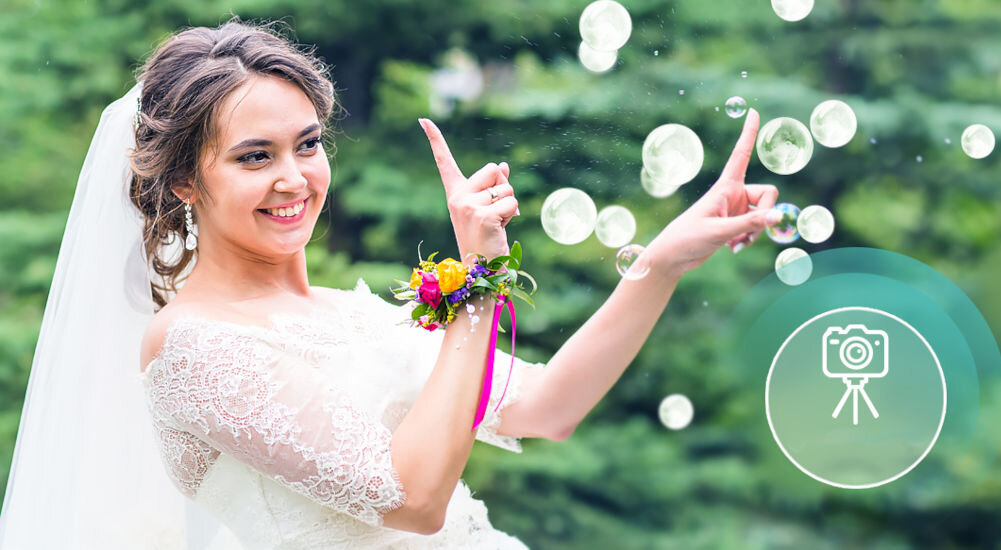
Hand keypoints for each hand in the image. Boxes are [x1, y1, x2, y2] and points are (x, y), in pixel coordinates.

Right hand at [420, 118, 518, 262]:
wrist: (482, 270)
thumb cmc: (486, 238)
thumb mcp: (487, 208)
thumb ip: (494, 186)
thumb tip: (504, 165)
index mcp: (455, 193)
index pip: (444, 161)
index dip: (435, 139)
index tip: (424, 119)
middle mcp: (457, 197)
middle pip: (493, 169)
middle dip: (503, 188)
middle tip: (494, 213)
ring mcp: (468, 206)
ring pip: (506, 188)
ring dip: (509, 205)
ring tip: (496, 224)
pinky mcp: (483, 215)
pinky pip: (511, 202)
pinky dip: (512, 215)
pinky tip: (500, 229)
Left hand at [646, 109, 782, 278]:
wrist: (673, 257)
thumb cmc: (688, 239)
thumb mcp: (719, 232)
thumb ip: (750, 225)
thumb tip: (779, 217)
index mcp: (725, 187)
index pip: (740, 155)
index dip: (748, 134)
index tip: (754, 111)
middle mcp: (733, 194)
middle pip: (769, 194)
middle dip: (766, 214)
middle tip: (748, 233)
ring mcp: (736, 210)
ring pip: (765, 215)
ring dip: (756, 232)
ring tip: (735, 244)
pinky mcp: (735, 224)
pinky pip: (756, 228)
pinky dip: (749, 239)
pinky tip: (733, 248)